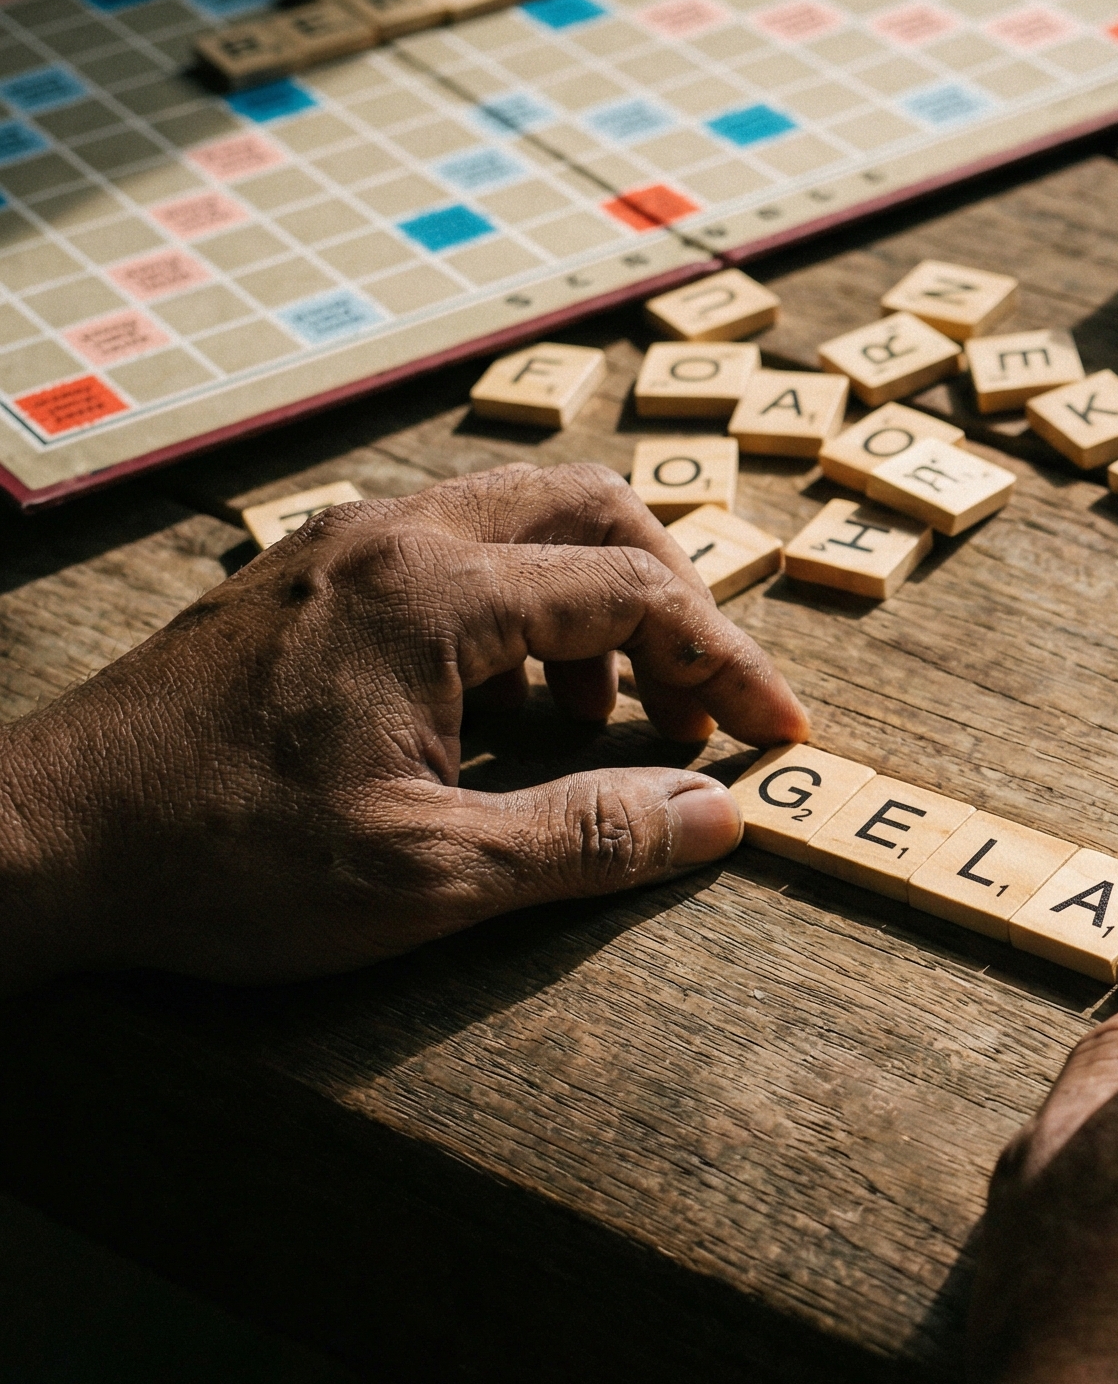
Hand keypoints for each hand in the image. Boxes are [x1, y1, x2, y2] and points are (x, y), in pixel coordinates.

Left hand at [0, 463, 807, 989]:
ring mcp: (343, 546)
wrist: (42, 838)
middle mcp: (394, 538)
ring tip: (602, 724)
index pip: (638, 593)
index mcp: (435, 594)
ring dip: (596, 605)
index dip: (728, 665)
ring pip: (524, 520)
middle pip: (595, 510)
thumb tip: (718, 819)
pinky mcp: (307, 577)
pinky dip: (524, 608)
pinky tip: (505, 709)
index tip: (777, 735)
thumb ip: (588, 837)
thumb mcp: (430, 873)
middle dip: (674, 604)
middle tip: (699, 709)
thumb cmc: (223, 859)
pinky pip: (457, 549)